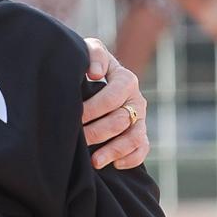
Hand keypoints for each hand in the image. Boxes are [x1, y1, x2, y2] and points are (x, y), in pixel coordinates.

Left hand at [81, 39, 148, 170]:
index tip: (75, 116)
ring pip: (134, 138)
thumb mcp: (89, 51)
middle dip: (98, 131)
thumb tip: (94, 72)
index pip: (113, 96)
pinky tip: (114, 165)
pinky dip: (131, 159)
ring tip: (94, 162)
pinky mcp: (140, 135)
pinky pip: (142, 150)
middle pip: (121, 120)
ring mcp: (140, 119)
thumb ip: (93, 54)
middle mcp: (136, 100)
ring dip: (114, 151)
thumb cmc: (88, 66)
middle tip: (78, 139)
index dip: (94, 108)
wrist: (93, 79)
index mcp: (126, 80)